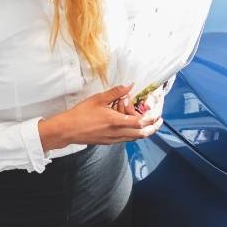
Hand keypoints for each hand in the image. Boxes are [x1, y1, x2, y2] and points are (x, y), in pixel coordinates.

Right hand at [40, 87, 162, 147]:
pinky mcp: (109, 142)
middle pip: (142, 134)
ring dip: (144, 131)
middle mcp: (117, 133)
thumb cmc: (81, 114)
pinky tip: (132, 126)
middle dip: (153, 128)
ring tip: (149, 124)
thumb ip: (116, 92)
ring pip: (134, 138)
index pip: (140, 123)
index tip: (157, 114)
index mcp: (116, 121)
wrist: (68, 130)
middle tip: (159, 121)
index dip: (151, 119)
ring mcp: (113, 139)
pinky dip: (133, 133)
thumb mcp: (98, 99)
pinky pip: (126, 138)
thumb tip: (129, 85)